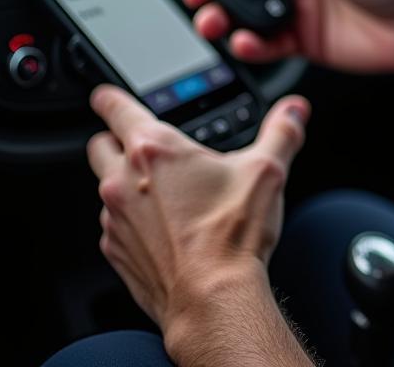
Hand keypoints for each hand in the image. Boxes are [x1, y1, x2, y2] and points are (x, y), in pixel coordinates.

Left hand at [87, 84, 309, 334]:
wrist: (212, 298)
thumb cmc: (231, 235)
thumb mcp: (267, 170)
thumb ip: (281, 132)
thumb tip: (294, 110)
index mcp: (156, 150)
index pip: (116, 110)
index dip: (109, 98)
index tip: (105, 96)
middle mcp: (125, 181)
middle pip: (99, 146)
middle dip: (113, 139)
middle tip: (138, 143)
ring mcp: (116, 219)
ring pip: (106, 187)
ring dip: (127, 183)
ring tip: (164, 192)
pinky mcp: (117, 251)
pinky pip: (115, 225)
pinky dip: (133, 220)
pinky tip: (165, 228)